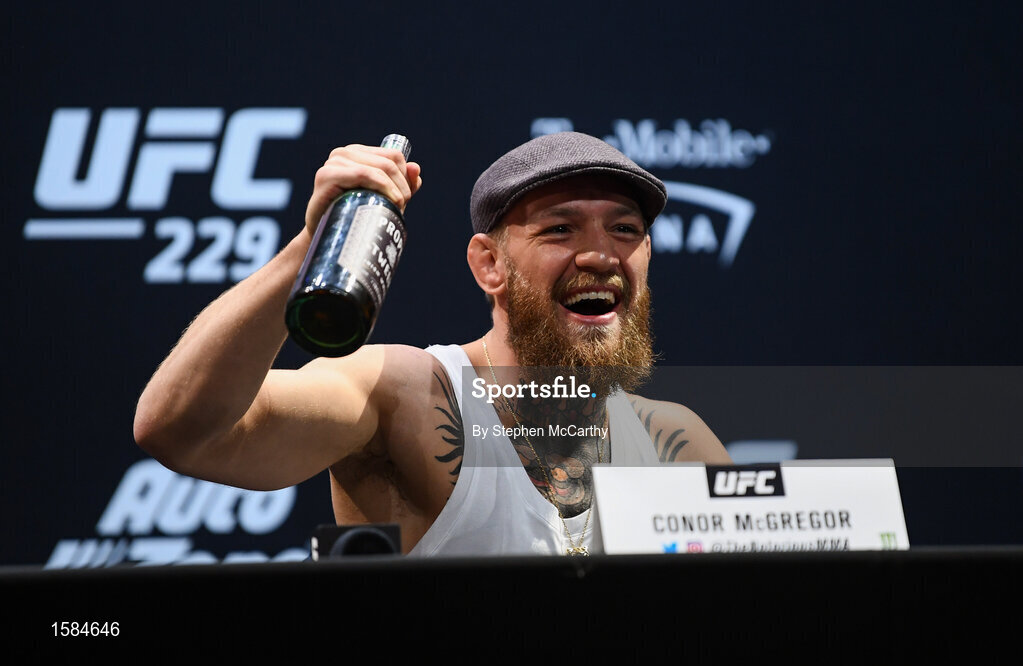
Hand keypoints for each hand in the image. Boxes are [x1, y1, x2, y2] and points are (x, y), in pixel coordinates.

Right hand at [305, 144, 422, 234]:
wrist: (328, 239)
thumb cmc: (355, 218)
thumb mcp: (384, 199)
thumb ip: (402, 183)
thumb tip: (416, 167)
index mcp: (357, 153)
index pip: (393, 155)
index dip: (405, 175)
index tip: (407, 197)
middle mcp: (343, 153)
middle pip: (389, 162)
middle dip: (402, 185)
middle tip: (402, 206)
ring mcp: (333, 162)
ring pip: (379, 169)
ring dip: (394, 189)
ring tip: (397, 208)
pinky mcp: (326, 175)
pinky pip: (363, 173)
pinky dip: (382, 187)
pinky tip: (390, 201)